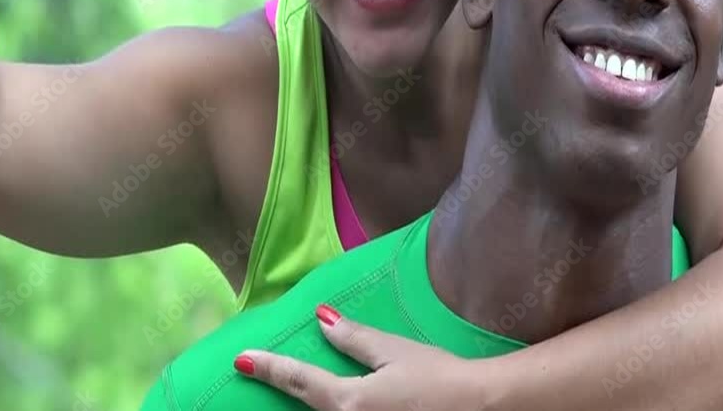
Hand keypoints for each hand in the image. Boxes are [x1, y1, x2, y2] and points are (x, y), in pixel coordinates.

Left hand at [236, 307, 490, 410]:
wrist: (481, 410)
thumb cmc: (438, 378)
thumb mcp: (394, 352)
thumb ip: (353, 339)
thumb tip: (321, 320)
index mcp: (349, 402)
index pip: (299, 381)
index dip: (268, 368)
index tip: (242, 360)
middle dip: (284, 392)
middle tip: (261, 370)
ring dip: (313, 404)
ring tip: (308, 387)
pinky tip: (343, 404)